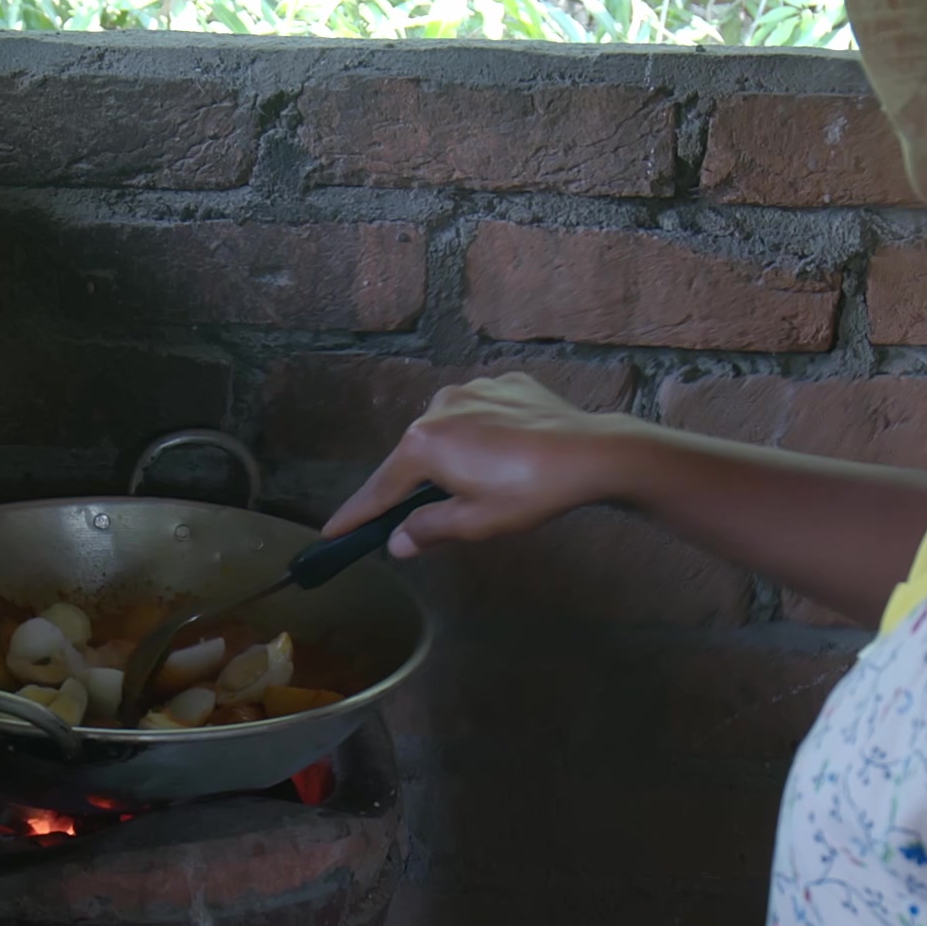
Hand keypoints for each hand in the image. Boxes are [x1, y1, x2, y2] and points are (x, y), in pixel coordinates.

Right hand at [321, 374, 639, 556]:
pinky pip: (481, 413)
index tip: (333, 530)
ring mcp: (472, 389)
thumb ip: (428, 528)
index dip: (358, 514)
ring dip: (454, 457)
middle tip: (420, 515)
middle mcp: (439, 406)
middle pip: (414, 456)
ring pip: (448, 431)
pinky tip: (508, 454)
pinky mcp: (504, 383)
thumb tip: (397, 542)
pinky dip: (483, 434)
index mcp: (424, 444)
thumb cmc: (531, 492)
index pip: (381, 488)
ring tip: (484, 483)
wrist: (593, 453)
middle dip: (415, 485)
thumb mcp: (475, 521)